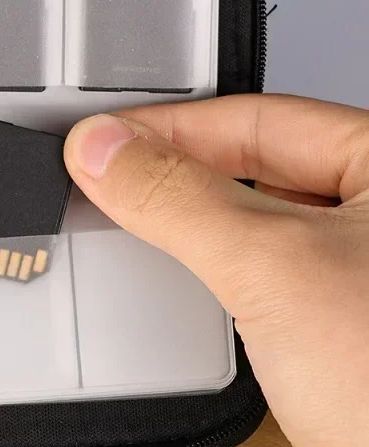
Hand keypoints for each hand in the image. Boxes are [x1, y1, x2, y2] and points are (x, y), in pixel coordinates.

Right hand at [64, 94, 368, 446]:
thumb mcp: (273, 266)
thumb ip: (180, 199)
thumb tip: (105, 150)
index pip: (256, 119)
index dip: (170, 126)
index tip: (103, 140)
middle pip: (250, 164)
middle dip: (173, 169)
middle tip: (106, 173)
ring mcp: (349, 274)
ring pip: (248, 220)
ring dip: (185, 218)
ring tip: (129, 212)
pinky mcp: (328, 328)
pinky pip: (251, 274)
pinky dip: (205, 269)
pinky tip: (178, 274)